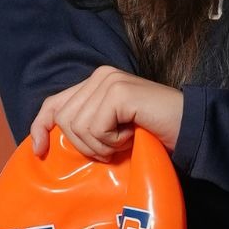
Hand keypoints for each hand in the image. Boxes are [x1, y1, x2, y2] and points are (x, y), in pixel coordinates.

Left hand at [29, 65, 183, 161]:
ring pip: (78, 127)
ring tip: (125, 140)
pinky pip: (96, 129)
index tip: (39, 152)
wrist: (189, 128)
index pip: (54, 103)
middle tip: (114, 147)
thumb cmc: (152, 133)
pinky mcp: (119, 92)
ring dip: (102, 145)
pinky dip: (112, 142)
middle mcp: (99, 76)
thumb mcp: (111, 128)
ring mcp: (109, 81)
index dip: (40, 126)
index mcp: (95, 82)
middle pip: (64, 119)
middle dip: (85, 145)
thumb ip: (87, 124)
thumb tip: (47, 141)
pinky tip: (131, 135)